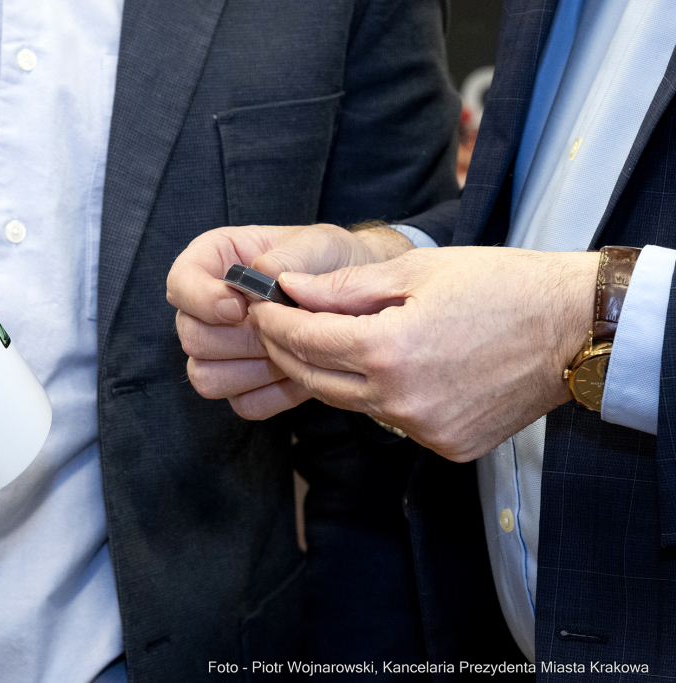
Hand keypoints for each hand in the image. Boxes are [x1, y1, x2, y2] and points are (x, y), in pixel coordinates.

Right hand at [166, 223, 413, 418]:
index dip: (203, 299)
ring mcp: (220, 351)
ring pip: (207, 378)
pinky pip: (243, 404)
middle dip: (240, 339)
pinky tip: (299, 369)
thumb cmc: (331, 262)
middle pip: (191, 338)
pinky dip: (273, 393)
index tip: (242, 306)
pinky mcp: (243, 386)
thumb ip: (291, 255)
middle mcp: (206, 308)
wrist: (359, 299)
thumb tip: (262, 272)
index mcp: (214, 261)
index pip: (179, 284)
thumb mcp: (320, 244)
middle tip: (282, 327)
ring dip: (255, 369)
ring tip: (292, 348)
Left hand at [249, 246, 597, 460]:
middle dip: (287, 351)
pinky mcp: (448, 446)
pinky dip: (378, 395)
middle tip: (274, 325)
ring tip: (325, 340)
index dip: (274, 323)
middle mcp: (401, 400)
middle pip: (316, 381)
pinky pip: (393, 421)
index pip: (305, 342)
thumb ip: (343, 287)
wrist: (574, 327)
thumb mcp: (417, 269)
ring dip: (330, 373)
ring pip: (352, 403)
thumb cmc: (500, 285)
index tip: (259, 307)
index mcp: (390, 350)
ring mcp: (426, 429)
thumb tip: (289, 290)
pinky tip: (386, 368)